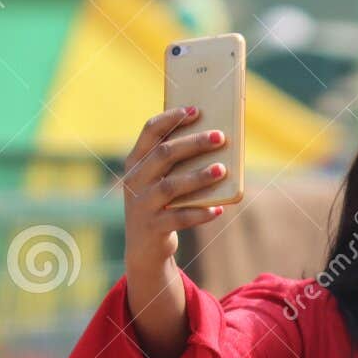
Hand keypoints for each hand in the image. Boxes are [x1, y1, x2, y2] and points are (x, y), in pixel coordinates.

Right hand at [121, 106, 227, 274]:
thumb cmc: (161, 204)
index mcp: (136, 162)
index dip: (172, 118)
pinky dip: (200, 213)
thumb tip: (214, 141)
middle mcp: (135, 180)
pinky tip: (218, 209)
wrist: (144, 248)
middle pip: (164, 155)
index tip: (196, 110)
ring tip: (222, 170)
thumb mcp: (160, 181)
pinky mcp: (154, 227)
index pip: (150, 131)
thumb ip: (176, 162)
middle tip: (220, 137)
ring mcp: (142, 205)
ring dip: (198, 177)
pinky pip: (179, 218)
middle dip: (194, 143)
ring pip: (171, 186)